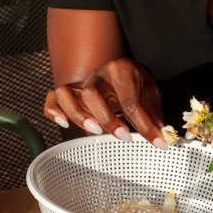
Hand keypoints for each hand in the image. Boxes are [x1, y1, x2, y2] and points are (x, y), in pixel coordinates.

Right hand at [44, 58, 165, 147]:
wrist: (121, 71)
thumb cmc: (135, 83)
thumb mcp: (150, 93)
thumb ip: (153, 113)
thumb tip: (160, 134)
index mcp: (121, 70)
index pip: (130, 100)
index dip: (144, 125)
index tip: (156, 142)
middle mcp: (97, 75)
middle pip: (92, 94)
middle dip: (107, 118)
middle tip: (124, 137)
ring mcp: (80, 83)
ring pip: (67, 94)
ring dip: (78, 115)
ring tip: (95, 131)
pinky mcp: (69, 92)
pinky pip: (52, 98)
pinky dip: (53, 111)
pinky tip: (63, 123)